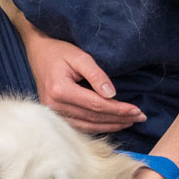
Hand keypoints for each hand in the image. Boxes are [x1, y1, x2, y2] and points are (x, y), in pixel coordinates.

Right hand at [24, 33, 144, 133]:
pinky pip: (79, 125)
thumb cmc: (59, 51)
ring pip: (87, 125)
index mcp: (60, 90)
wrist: (38, 53)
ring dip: (110, 125)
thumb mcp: (80, 56)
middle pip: (93, 117)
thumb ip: (96, 75)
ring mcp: (53, 111)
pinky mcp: (54, 113)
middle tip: (140, 117)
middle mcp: (54, 105)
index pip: (96, 105)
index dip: (118, 109)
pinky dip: (97, 127)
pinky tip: (111, 124)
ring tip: (129, 121)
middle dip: (118, 118)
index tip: (137, 110)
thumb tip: (112, 94)